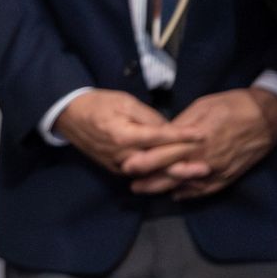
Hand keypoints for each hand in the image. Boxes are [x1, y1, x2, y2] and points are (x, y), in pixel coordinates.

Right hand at [53, 89, 195, 178]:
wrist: (70, 116)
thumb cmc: (99, 104)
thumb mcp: (125, 102)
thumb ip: (149, 117)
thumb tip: (170, 129)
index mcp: (123, 135)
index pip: (159, 137)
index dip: (182, 137)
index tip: (202, 134)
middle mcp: (121, 154)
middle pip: (157, 162)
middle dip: (183, 162)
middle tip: (206, 164)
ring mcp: (117, 164)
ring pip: (151, 173)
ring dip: (174, 174)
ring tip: (196, 174)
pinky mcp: (116, 169)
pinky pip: (142, 174)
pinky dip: (160, 175)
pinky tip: (176, 174)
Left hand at [121, 88, 276, 197]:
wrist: (266, 117)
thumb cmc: (233, 106)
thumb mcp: (201, 108)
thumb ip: (179, 126)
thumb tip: (160, 135)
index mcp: (195, 139)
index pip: (163, 153)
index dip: (144, 161)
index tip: (126, 166)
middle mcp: (204, 158)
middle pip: (170, 173)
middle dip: (149, 179)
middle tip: (131, 184)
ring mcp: (216, 170)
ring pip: (184, 184)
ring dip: (163, 188)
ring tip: (144, 190)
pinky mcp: (227, 176)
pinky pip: (205, 190)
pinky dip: (189, 193)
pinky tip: (175, 194)